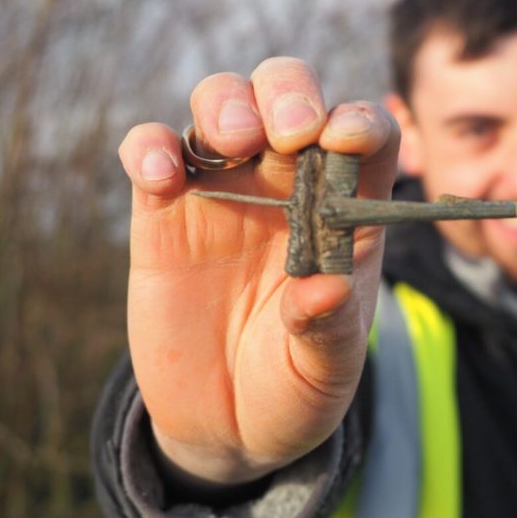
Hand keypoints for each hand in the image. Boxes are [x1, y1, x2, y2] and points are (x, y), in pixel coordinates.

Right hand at [118, 57, 398, 486]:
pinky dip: (150, 147)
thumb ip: (329, 330)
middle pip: (289, 95)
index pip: (366, 137)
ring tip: (233, 142)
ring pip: (222, 103)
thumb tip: (324, 289)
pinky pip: (152, 152)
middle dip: (289, 94)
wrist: (227, 423)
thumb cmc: (296, 387)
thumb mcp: (325, 370)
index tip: (345, 139)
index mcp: (346, 211)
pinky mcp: (163, 213)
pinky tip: (160, 173)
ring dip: (227, 104)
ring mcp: (224, 191)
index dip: (360, 124)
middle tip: (289, 132)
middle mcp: (288, 185)